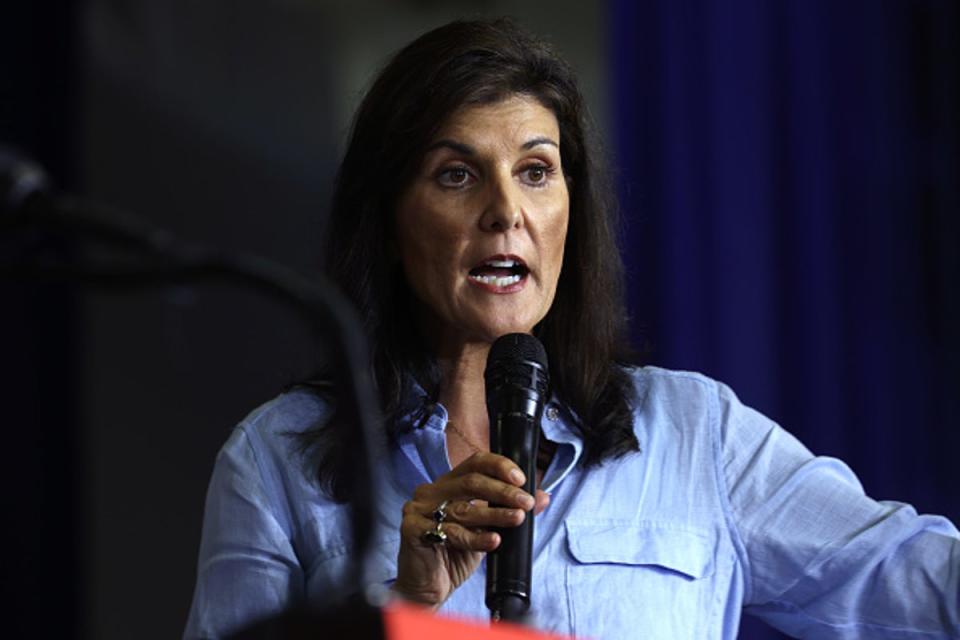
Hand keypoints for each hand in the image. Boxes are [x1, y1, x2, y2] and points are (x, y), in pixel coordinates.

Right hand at [392, 452, 549, 608]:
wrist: (428, 588)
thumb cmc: (455, 554)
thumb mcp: (488, 529)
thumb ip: (509, 511)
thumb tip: (542, 497)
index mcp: (449, 484)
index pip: (474, 463)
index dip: (499, 467)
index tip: (521, 479)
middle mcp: (432, 491)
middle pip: (470, 482)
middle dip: (502, 492)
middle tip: (525, 503)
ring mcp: (418, 509)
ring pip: (463, 508)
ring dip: (495, 515)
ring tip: (517, 519)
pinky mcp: (412, 529)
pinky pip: (449, 532)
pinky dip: (476, 538)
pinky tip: (493, 540)